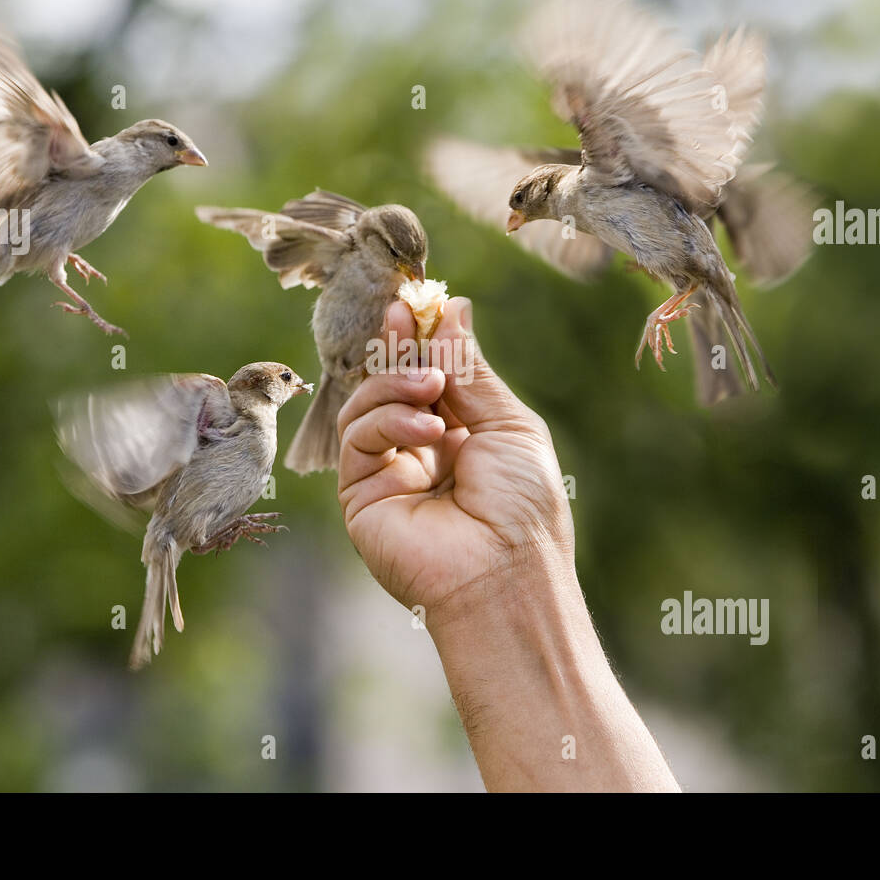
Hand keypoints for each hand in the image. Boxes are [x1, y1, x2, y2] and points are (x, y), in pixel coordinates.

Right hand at [337, 297, 572, 620]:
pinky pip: (357, 437)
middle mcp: (421, 450)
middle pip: (390, 382)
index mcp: (462, 433)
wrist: (505, 575)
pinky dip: (388, 419)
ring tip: (432, 389)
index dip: (420, 339)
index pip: (428, 374)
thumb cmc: (523, 506)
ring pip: (366, 403)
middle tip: (401, 316)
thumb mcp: (507, 424)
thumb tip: (453, 308)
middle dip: (395, 346)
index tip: (416, 304)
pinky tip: (427, 430)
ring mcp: (388, 472)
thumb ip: (470, 369)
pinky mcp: (360, 494)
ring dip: (396, 382)